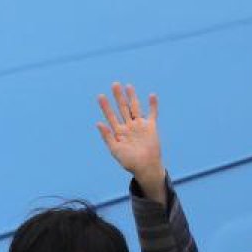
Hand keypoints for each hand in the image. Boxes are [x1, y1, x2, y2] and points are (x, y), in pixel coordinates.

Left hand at [96, 83, 166, 198]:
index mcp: (118, 132)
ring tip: (128, 86)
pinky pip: (152, 114)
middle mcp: (128, 126)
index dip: (105, 106)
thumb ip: (107, 136)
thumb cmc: (128, 161)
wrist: (145, 166)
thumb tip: (98, 123)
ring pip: (135, 108)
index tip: (100, 96)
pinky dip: (153, 105)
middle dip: (118, 97)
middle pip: (122, 108)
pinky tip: (152, 95)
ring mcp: (139, 125)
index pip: (110, 116)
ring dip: (132, 97)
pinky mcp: (151, 127)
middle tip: (114, 84)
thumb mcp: (115, 149)